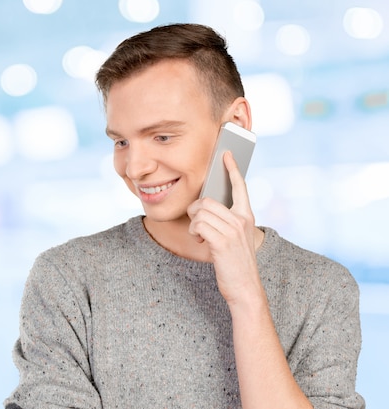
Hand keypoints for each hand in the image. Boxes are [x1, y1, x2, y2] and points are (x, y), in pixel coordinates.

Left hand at [187, 151, 263, 305]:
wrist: (245, 289)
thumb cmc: (236, 263)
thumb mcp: (236, 237)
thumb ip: (226, 220)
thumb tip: (206, 207)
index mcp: (247, 216)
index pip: (240, 186)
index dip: (231, 169)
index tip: (226, 154)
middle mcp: (241, 220)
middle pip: (207, 201)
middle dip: (196, 212)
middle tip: (199, 227)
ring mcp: (233, 231)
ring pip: (200, 212)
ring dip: (194, 225)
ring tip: (202, 237)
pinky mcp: (222, 242)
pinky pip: (198, 225)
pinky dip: (195, 233)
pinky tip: (202, 242)